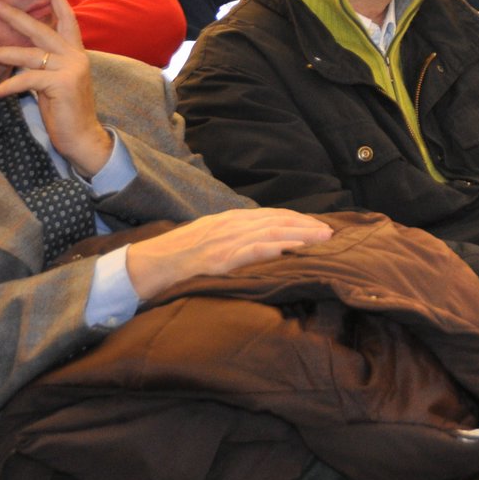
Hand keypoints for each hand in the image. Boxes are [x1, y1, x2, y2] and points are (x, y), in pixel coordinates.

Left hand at [0, 0, 111, 176]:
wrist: (82, 136)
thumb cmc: (66, 110)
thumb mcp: (55, 82)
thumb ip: (45, 65)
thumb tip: (21, 55)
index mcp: (76, 54)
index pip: (68, 22)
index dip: (58, 3)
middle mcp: (76, 57)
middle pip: (42, 30)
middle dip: (16, 17)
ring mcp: (71, 68)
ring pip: (28, 55)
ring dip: (0, 54)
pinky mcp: (63, 83)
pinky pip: (28, 79)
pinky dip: (8, 86)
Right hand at [125, 207, 333, 299]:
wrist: (148, 264)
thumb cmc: (178, 255)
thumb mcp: (209, 238)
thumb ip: (233, 237)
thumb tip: (259, 240)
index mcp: (230, 220)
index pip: (271, 215)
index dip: (296, 220)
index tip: (317, 225)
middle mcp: (232, 225)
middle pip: (277, 221)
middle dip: (306, 225)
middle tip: (331, 232)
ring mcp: (227, 240)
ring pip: (272, 232)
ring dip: (301, 234)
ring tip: (323, 239)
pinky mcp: (221, 258)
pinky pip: (254, 250)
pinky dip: (277, 247)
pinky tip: (295, 249)